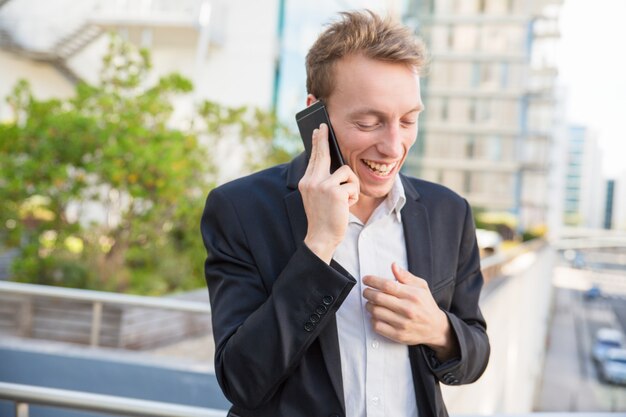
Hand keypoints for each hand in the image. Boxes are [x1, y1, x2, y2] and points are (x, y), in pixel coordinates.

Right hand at [298, 124, 358, 263]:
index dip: (317, 143)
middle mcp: (312, 181)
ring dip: (351, 186)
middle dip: (324, 139)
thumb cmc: (324, 218)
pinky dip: (354, 196)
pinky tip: (346, 206)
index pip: (314, 158)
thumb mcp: (318, 197)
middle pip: (323, 154)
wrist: (321, 237)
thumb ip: (322, 181)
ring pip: (346, 171)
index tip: (318, 131)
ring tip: (345, 200)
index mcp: (307, 182)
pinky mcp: (335, 191)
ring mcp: (322, 185)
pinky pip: (353, 185)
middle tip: (324, 126)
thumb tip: (334, 165)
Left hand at [362, 263, 458, 360]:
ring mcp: (402, 323)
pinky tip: (376, 316)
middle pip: (378, 298)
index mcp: (413, 295)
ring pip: (375, 311)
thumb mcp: (421, 286)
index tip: (366, 279)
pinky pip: (377, 326)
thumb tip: (393, 266)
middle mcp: (407, 309)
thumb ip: (406, 276)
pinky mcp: (398, 335)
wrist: (436, 328)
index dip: (373, 281)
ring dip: (369, 305)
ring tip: (371, 303)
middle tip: (366, 291)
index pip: (387, 285)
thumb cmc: (426, 305)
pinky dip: (372, 319)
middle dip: (367, 292)